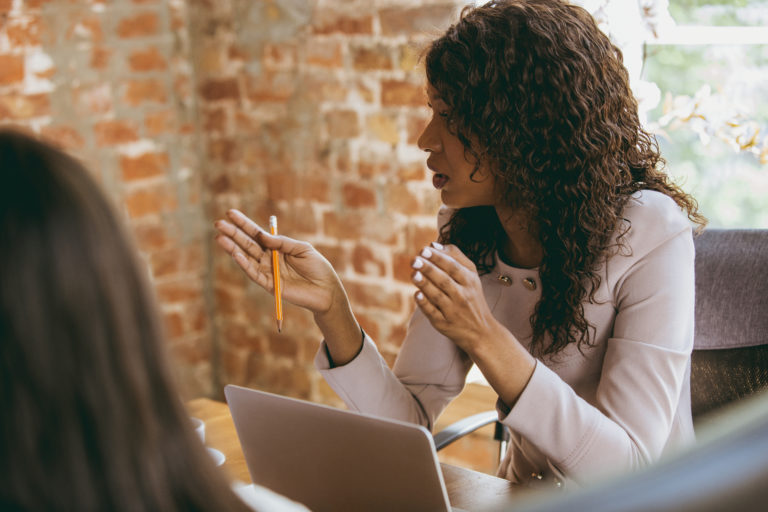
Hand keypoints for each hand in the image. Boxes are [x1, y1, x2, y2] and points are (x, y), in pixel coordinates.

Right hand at [214, 209, 342, 314]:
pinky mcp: (270, 285)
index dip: (243, 223)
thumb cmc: (317, 267)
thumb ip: (281, 242)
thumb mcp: (301, 248)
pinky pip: (254, 273)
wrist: (326, 289)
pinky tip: (235, 254)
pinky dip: (244, 264)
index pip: (256, 234)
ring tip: (220, 238)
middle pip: (247, 244)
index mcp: (276, 247)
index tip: (230, 213)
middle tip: (218, 223)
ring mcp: (268, 271)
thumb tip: (261, 235)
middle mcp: (268, 258)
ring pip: (246, 258)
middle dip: (233, 233)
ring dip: (232, 248)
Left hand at [411, 243, 499, 354]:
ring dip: (425, 285)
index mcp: (470, 281)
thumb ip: (455, 257)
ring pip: (438, 296)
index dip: (438, 257)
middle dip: (429, 269)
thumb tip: (433, 244)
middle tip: (415, 260)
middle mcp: (463, 296)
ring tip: (414, 274)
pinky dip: (425, 304)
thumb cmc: (472, 297)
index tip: (424, 249)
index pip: (453, 266)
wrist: (482, 332)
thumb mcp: (471, 276)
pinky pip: (433, 313)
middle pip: (445, 280)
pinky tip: (417, 294)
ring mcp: (453, 311)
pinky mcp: (444, 324)